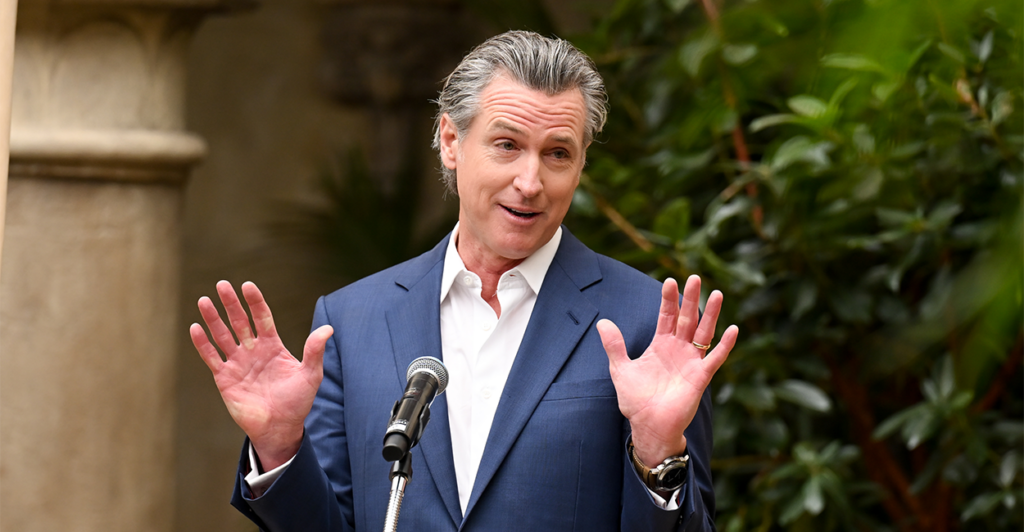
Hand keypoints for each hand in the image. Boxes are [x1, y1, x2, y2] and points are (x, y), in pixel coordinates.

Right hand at [190, 280, 332, 469]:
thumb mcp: (310, 375)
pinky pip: (212, 357)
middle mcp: (254, 350)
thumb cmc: (298, 401)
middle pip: (240, 321)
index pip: (263, 317)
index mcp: (273, 346)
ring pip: (223, 336)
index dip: (255, 302)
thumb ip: (315, 351)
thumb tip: (329, 329)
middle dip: (231, 303)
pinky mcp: (225, 378)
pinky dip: (203, 344)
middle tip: (222, 284)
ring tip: (203, 300)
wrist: (280, 428)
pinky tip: (195, 328)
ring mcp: (238, 363)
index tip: (248, 285)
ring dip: (213, 319)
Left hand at [597, 275, 737, 466]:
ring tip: (716, 294)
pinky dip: (725, 345)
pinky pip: (715, 358)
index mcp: (661, 345)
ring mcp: (691, 362)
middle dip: (691, 299)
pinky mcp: (700, 377)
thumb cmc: (636, 400)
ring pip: (704, 333)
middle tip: (695, 277)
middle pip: (687, 319)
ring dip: (711, 315)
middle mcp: (678, 350)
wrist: (648, 426)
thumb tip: (602, 322)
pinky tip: (733, 329)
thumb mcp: (621, 369)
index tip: (670, 280)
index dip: (669, 299)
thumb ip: (615, 346)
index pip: (667, 316)